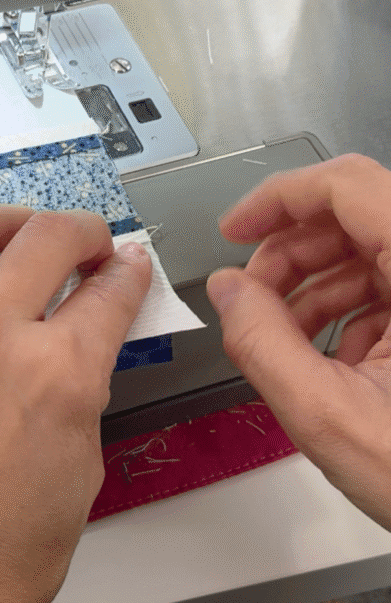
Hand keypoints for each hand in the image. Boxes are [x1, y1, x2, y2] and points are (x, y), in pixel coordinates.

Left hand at [0, 206, 152, 602]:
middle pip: (48, 238)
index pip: (108, 292)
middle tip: (87, 241)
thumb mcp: (77, 475)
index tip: (127, 265)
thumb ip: (81, 392)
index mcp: (56, 376)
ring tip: (17, 235)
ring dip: (7, 223)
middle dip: (82, 230)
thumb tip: (83, 342)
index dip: (129, 272)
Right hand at [207, 154, 390, 529]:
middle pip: (356, 216)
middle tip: (250, 298)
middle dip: (289, 252)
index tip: (236, 230)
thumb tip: (227, 289)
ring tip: (284, 338)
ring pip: (374, 251)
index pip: (347, 186)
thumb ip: (261, 343)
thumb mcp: (328, 416)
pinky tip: (334, 360)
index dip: (278, 199)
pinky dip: (355, 312)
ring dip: (317, 287)